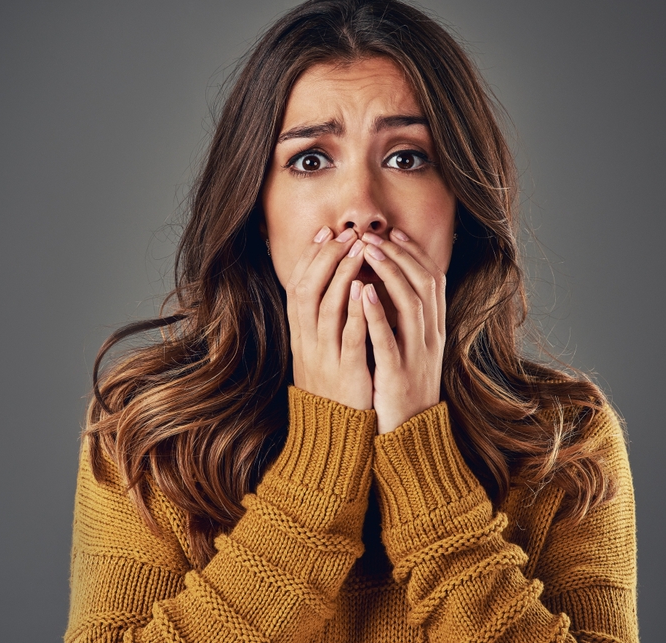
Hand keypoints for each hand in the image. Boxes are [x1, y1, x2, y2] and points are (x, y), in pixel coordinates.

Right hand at [285, 226, 371, 410]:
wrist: (333, 432)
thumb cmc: (332, 387)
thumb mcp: (318, 351)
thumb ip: (321, 320)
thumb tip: (332, 284)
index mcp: (300, 335)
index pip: (298, 286)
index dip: (311, 257)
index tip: (325, 232)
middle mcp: (307, 342)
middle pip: (308, 290)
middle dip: (326, 258)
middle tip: (345, 233)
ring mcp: (326, 357)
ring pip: (327, 308)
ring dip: (342, 275)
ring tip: (359, 250)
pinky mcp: (347, 372)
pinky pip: (350, 337)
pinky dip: (357, 312)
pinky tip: (367, 290)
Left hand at [359, 229, 445, 433]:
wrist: (410, 435)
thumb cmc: (403, 388)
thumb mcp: (410, 349)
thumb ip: (404, 320)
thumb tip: (388, 285)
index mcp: (434, 330)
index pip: (431, 279)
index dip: (413, 252)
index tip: (393, 231)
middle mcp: (430, 337)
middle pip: (423, 283)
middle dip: (399, 253)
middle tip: (374, 233)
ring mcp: (417, 355)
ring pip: (411, 303)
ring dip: (389, 273)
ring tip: (368, 250)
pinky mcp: (397, 374)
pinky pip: (388, 339)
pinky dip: (376, 314)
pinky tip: (362, 293)